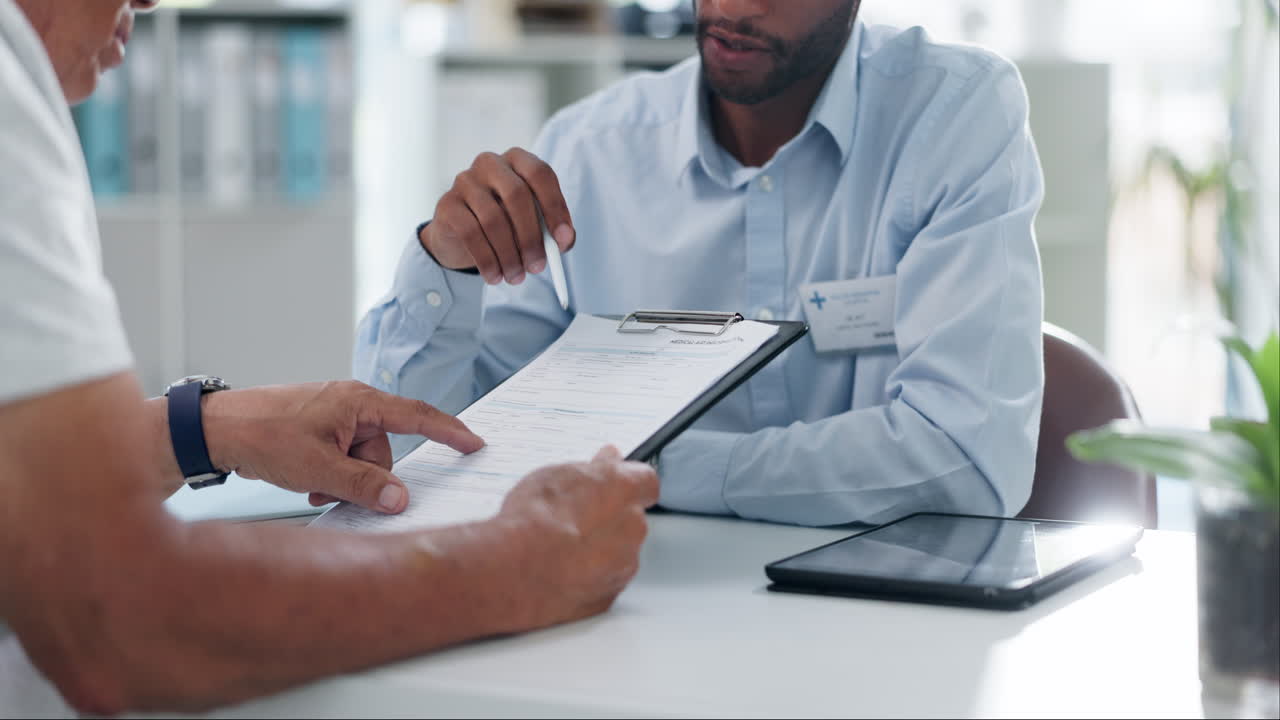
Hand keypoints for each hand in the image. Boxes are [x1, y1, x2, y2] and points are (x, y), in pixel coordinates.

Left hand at [201, 381, 483, 512]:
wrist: (215, 429)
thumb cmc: (263, 436)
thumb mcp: (318, 469)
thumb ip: (363, 485)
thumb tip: (400, 498)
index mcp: (359, 401)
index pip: (417, 416)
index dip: (449, 432)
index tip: (474, 444)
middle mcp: (351, 403)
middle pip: (384, 450)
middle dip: (365, 476)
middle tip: (331, 487)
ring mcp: (333, 414)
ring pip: (361, 458)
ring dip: (342, 478)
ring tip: (311, 484)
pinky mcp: (318, 426)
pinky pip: (341, 455)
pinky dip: (330, 472)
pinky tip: (306, 481)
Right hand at [422, 148, 574, 285]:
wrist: (461, 236)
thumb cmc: (507, 225)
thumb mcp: (533, 225)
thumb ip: (553, 231)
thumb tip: (564, 241)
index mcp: (517, 161)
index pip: (540, 174)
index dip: (554, 206)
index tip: (563, 239)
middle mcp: (490, 163)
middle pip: (517, 195)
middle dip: (531, 236)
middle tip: (538, 267)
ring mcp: (465, 181)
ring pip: (493, 219)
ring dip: (509, 255)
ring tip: (516, 277)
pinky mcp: (447, 204)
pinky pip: (471, 234)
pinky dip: (487, 260)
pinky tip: (494, 276)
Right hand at [489, 446, 659, 630]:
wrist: (516, 569)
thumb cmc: (534, 519)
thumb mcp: (557, 475)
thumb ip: (592, 468)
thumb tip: (607, 460)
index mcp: (624, 491)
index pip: (645, 481)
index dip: (627, 483)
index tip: (610, 484)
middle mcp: (633, 528)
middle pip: (631, 519)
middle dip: (608, 519)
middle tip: (572, 519)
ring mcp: (623, 566)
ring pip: (618, 553)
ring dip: (599, 551)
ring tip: (559, 549)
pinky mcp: (609, 597)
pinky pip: (604, 582)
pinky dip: (588, 578)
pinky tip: (560, 573)